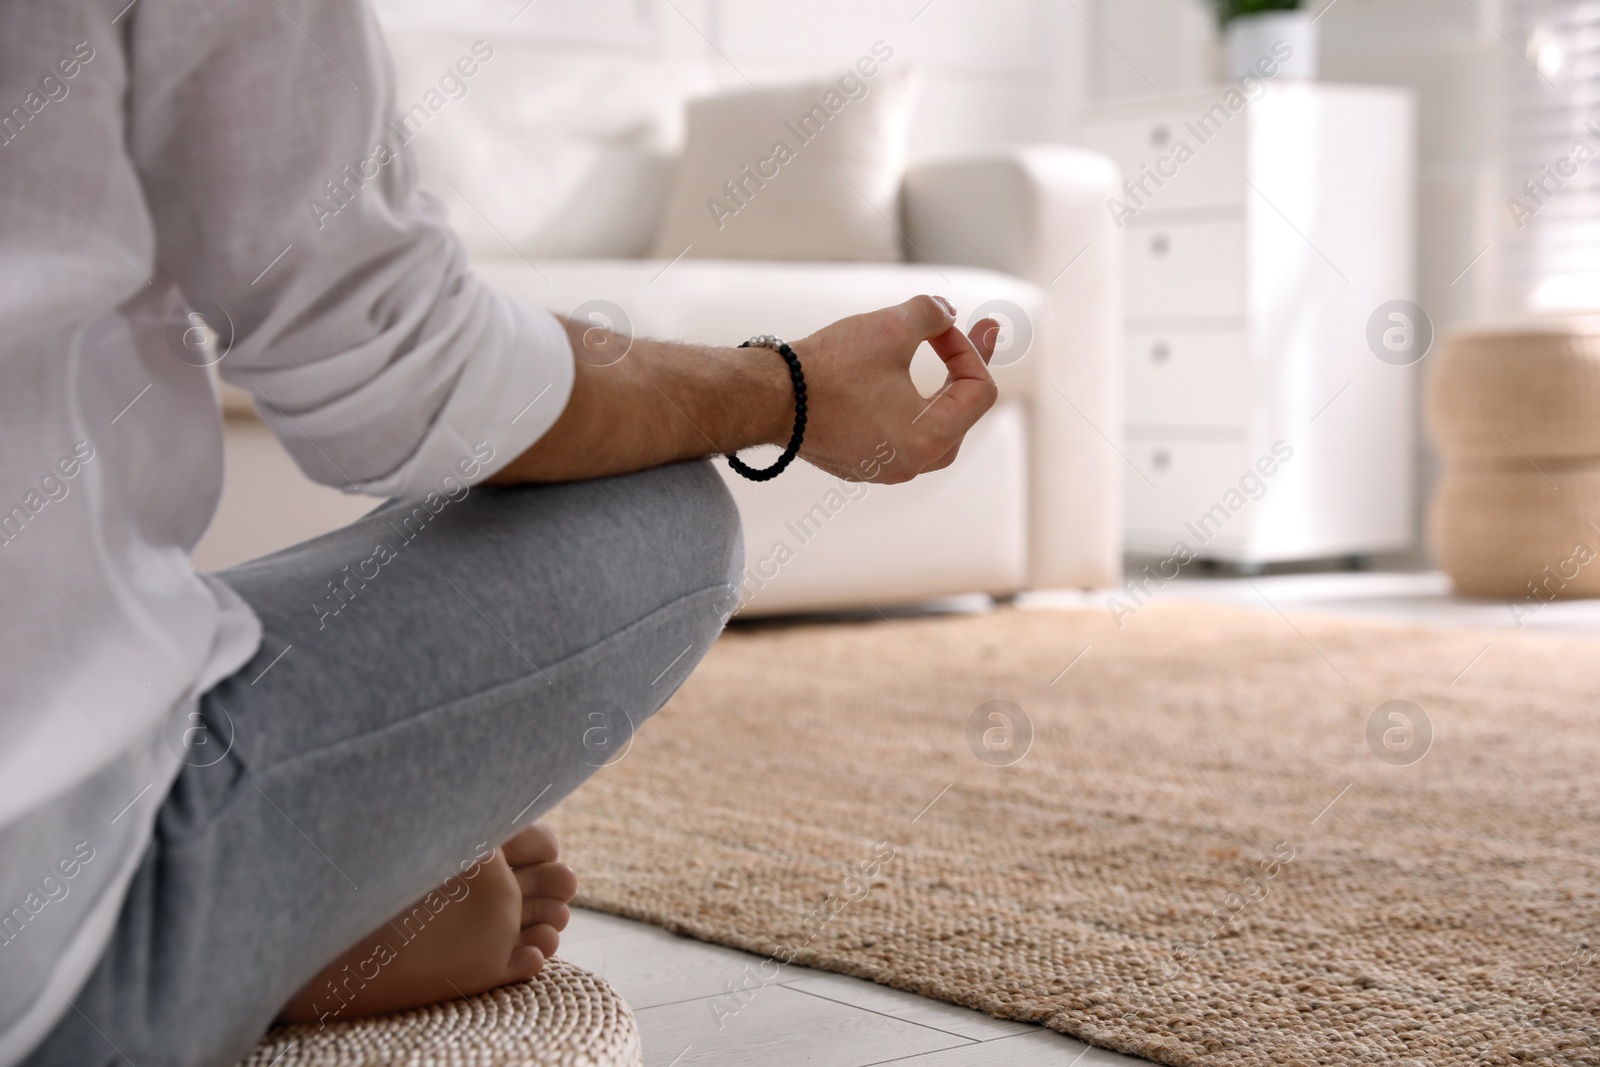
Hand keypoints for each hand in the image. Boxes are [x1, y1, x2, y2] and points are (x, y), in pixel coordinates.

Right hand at [789, 295, 999, 482]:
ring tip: (943, 363)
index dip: (971, 349)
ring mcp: (881, 470)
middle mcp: (910, 464)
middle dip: (965, 372)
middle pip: (961, 417)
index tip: (943, 325)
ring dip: (938, 395)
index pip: (978, 391)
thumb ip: (932, 314)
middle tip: (975, 334)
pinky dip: (906, 410)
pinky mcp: (856, 464)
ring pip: (931, 432)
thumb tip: (947, 312)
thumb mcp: (891, 326)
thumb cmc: (830, 366)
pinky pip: (897, 438)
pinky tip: (895, 384)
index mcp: (928, 439)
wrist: (767, 396)